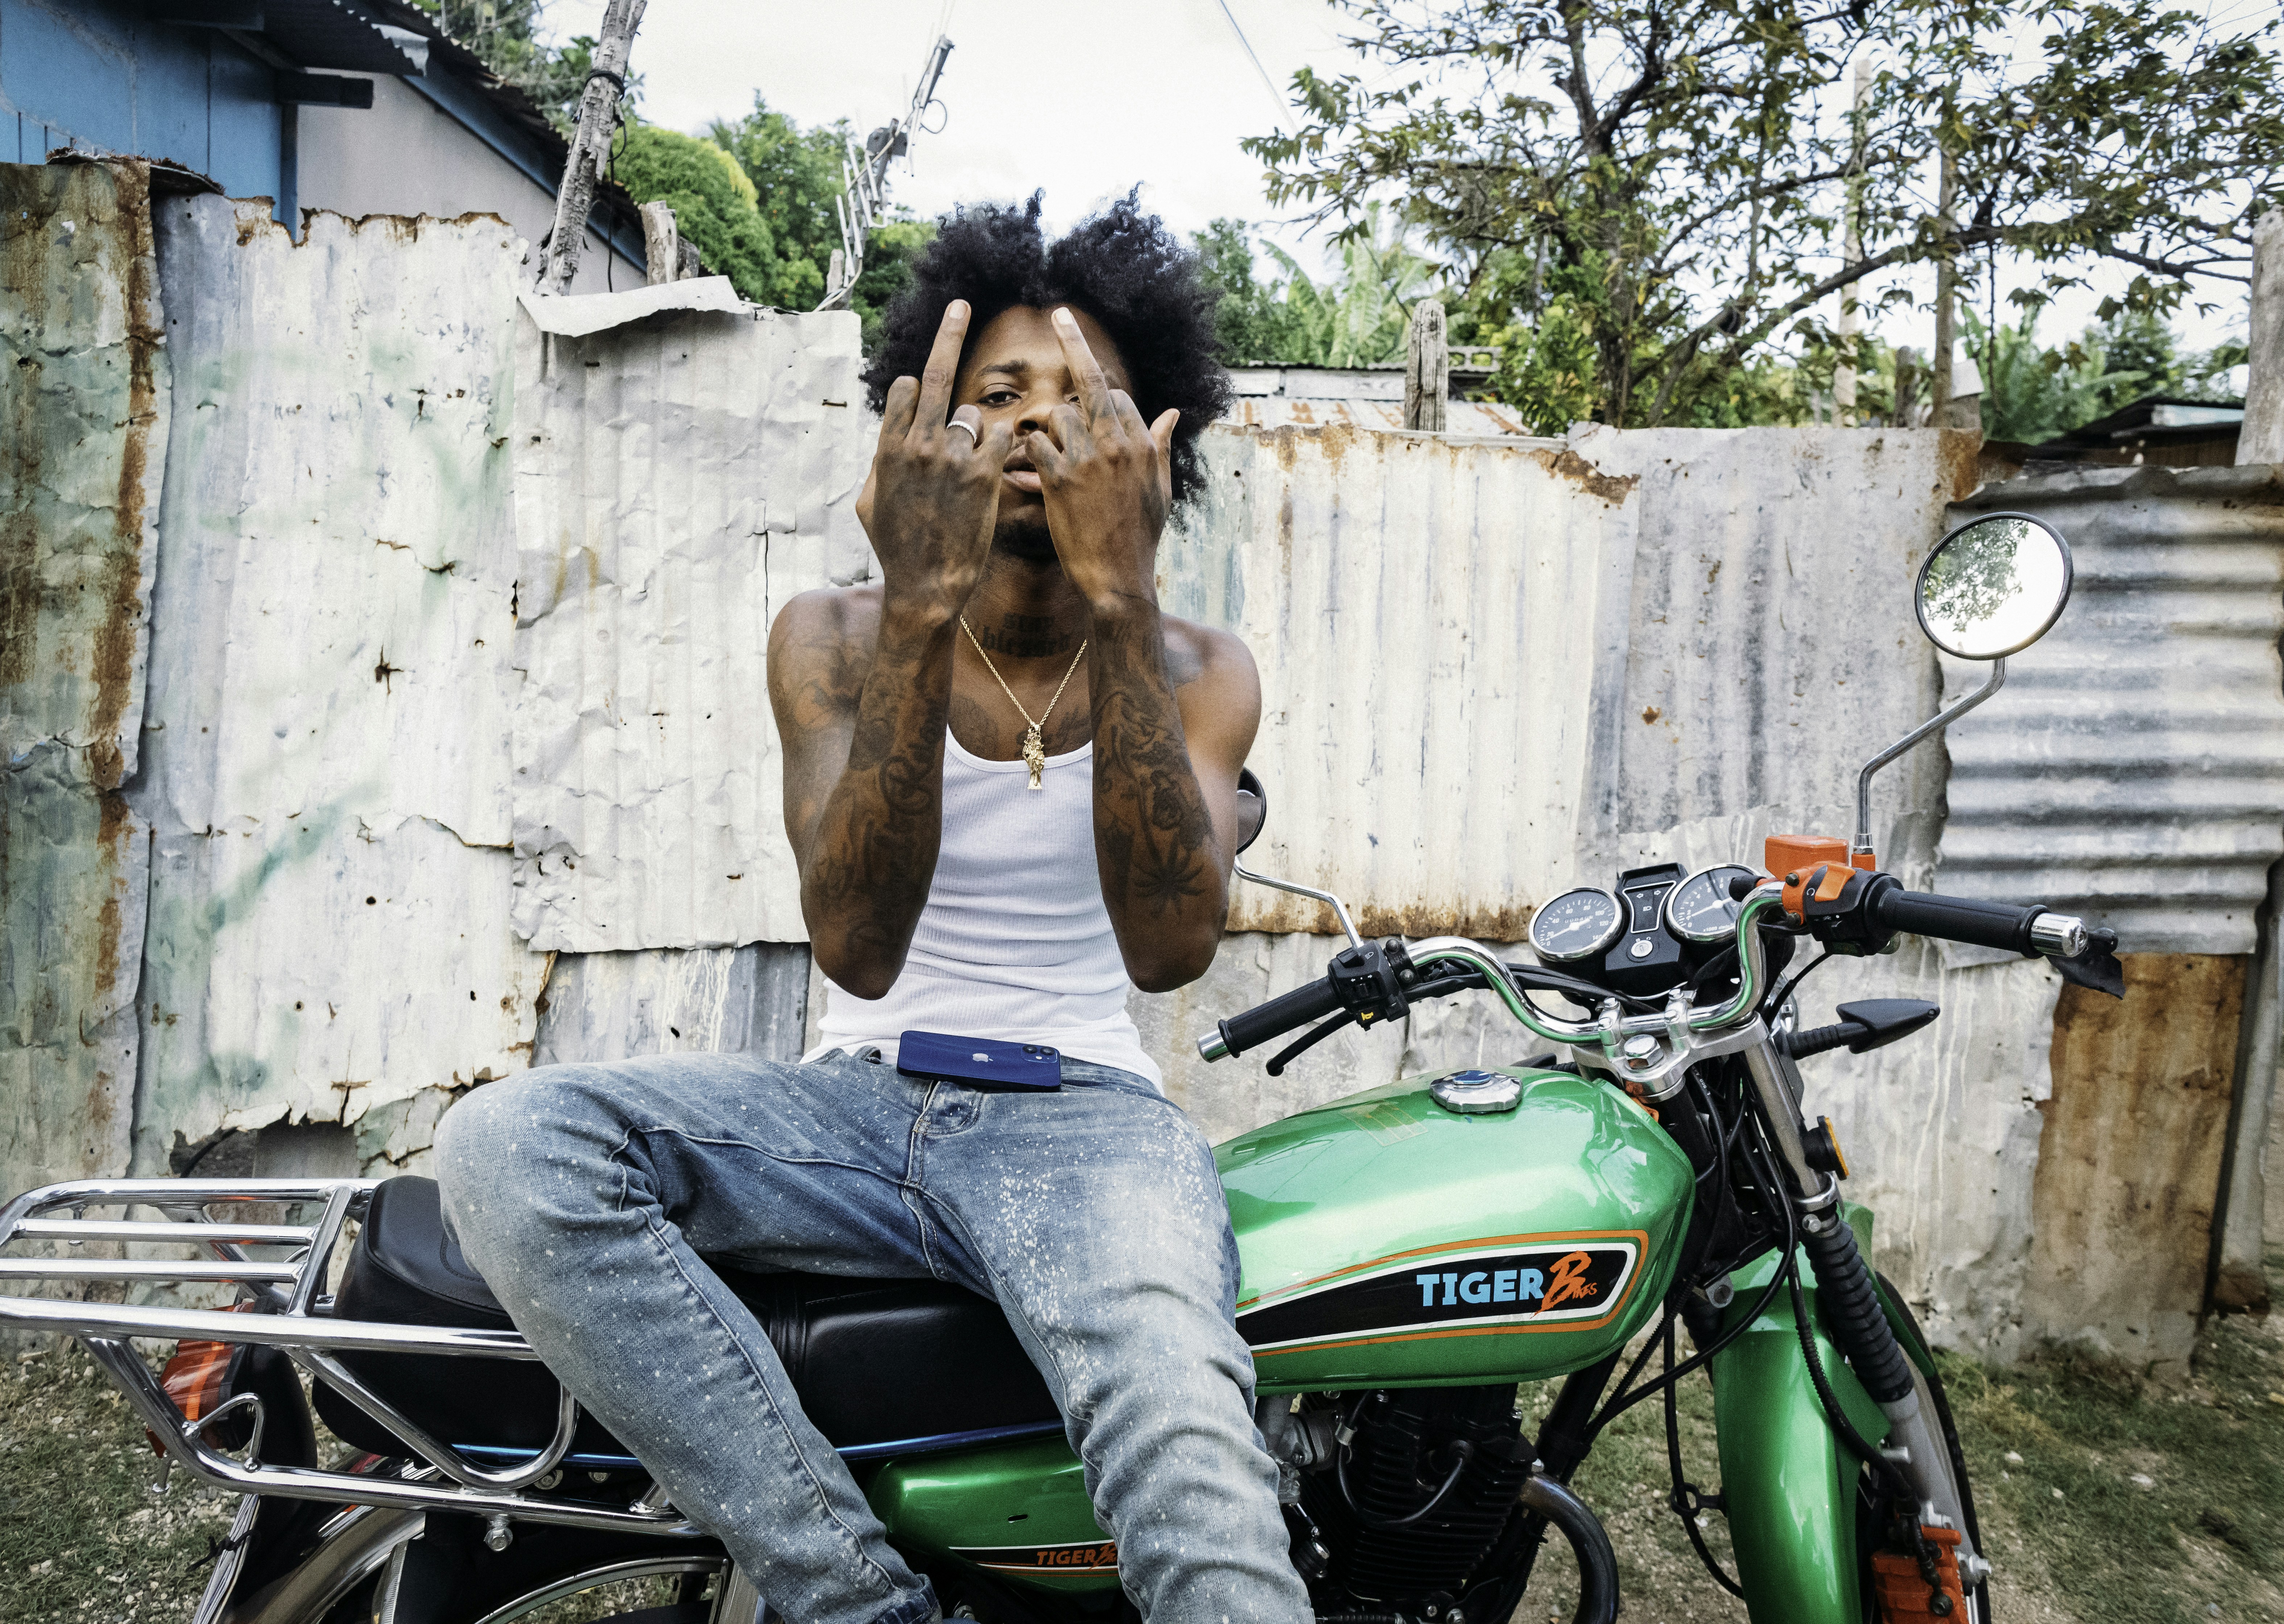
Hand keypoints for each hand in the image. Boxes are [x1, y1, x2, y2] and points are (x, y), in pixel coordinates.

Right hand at [858, 301, 1014, 620]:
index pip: (905, 388)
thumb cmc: (896, 549)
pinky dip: (1004, 447)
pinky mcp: (983, 475)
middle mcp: (917, 444)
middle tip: (960, 303)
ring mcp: (951, 457)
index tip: (925, 393)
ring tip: (970, 471)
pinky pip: (1002, 437)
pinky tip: (999, 468)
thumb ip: (879, 465)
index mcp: (887, 447)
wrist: (926, 586)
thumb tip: (884, 443)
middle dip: (948, 333)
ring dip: (977, 432)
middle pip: (933, 373)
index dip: (918, 389)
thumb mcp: (869, 504)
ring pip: (973, 414)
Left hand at [1027, 307, 1177, 610]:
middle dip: (1073, 344)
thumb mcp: (1159, 489)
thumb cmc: (1139, 536)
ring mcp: (1088, 458)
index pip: (1116, 395)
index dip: (1098, 392)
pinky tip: (1030, 469)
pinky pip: (1035, 443)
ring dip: (1048, 427)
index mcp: (1142, 443)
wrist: (1118, 578)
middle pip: (1090, 383)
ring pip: (1057, 414)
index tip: (1087, 385)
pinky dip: (1028, 451)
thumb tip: (1172, 413)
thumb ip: (1159, 446)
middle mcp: (1117, 443)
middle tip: (1058, 314)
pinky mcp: (1059, 478)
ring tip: (1049, 456)